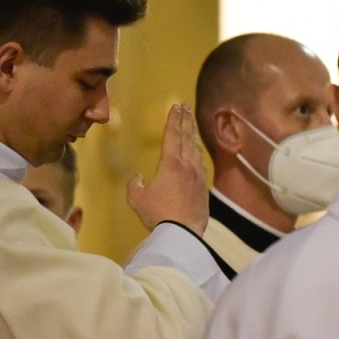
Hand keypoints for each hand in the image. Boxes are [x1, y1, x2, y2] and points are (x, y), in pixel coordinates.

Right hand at [127, 104, 209, 233]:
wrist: (182, 232)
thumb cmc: (157, 215)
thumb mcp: (136, 199)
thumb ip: (134, 185)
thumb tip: (138, 177)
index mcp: (171, 164)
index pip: (172, 135)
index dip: (173, 120)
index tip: (176, 106)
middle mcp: (187, 166)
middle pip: (187, 138)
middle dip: (185, 121)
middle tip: (186, 107)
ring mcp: (198, 177)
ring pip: (196, 150)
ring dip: (193, 135)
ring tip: (192, 124)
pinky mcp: (204, 189)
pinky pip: (201, 164)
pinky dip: (198, 153)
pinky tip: (198, 153)